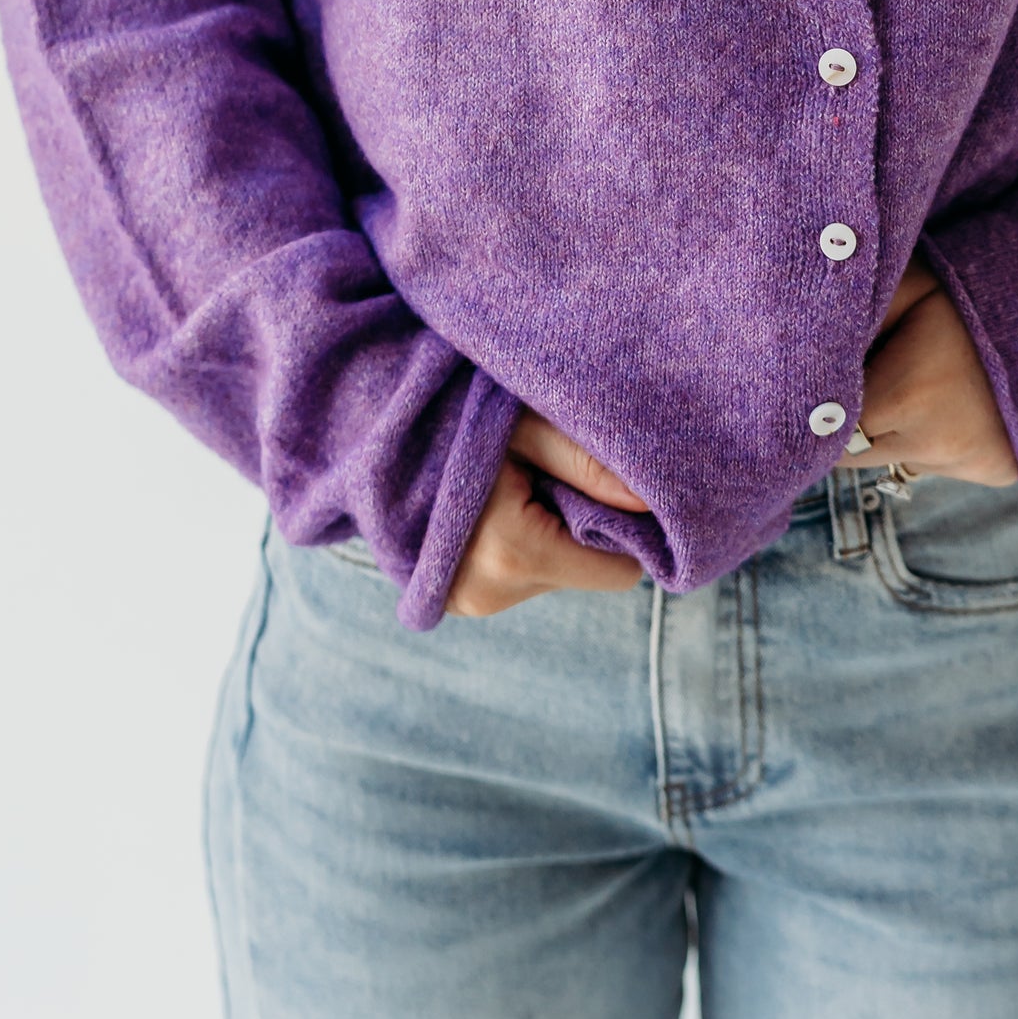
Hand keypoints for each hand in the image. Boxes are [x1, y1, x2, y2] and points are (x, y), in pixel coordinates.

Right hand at [445, 408, 651, 616]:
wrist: (365, 430)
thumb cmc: (454, 415)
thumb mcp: (526, 423)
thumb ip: (588, 461)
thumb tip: (652, 504)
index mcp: (513, 553)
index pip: (619, 570)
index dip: (621, 527)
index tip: (596, 482)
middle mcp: (488, 593)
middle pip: (584, 571)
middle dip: (579, 527)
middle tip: (543, 475)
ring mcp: (467, 603)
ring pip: (554, 574)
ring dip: (548, 535)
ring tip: (511, 487)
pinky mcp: (454, 601)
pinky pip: (520, 577)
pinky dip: (521, 545)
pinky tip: (494, 508)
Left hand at [836, 256, 1017, 486]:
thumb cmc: (972, 291)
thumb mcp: (907, 285)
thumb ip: (852, 318)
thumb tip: (798, 351)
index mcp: (906, 395)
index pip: (826, 432)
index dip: (818, 409)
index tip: (817, 386)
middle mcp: (935, 443)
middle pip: (855, 455)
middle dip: (850, 423)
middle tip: (865, 378)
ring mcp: (968, 464)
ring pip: (896, 460)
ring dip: (893, 432)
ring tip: (919, 382)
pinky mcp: (995, 472)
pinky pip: (938, 464)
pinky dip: (933, 439)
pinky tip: (954, 401)